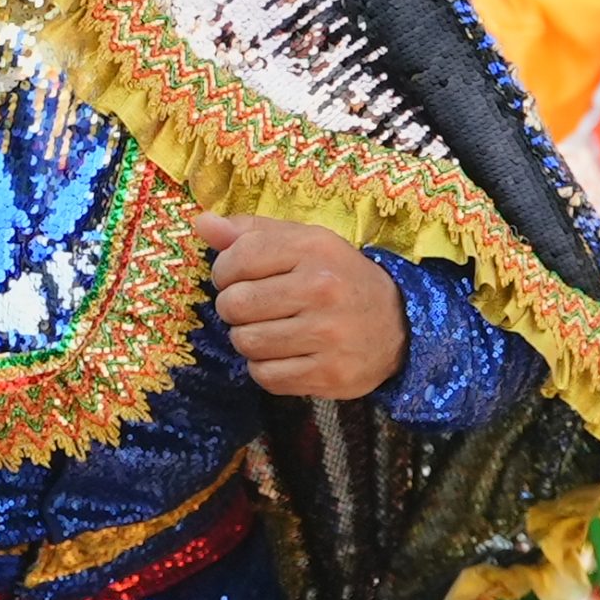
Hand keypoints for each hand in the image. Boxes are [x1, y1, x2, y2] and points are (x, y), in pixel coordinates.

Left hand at [197, 212, 405, 398]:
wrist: (398, 324)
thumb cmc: (337, 276)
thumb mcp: (302, 242)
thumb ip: (250, 232)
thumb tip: (202, 223)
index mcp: (313, 249)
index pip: (238, 258)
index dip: (224, 271)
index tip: (235, 277)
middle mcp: (322, 290)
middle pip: (235, 305)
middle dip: (234, 308)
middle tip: (253, 307)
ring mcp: (329, 335)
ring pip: (246, 343)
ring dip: (248, 339)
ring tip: (269, 329)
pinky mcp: (330, 375)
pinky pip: (265, 376)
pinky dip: (265, 367)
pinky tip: (284, 353)